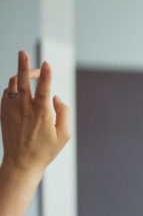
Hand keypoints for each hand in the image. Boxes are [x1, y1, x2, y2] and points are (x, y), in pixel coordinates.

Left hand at [1, 51, 70, 176]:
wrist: (21, 163)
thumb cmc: (46, 150)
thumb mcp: (64, 135)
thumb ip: (64, 113)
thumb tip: (55, 97)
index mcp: (41, 112)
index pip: (44, 87)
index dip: (46, 73)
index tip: (47, 63)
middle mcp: (24, 108)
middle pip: (21, 80)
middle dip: (22, 64)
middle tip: (22, 53)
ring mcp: (11, 109)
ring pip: (12, 84)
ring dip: (20, 76)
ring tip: (28, 75)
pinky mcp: (3, 113)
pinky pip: (6, 93)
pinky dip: (12, 87)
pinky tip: (19, 89)